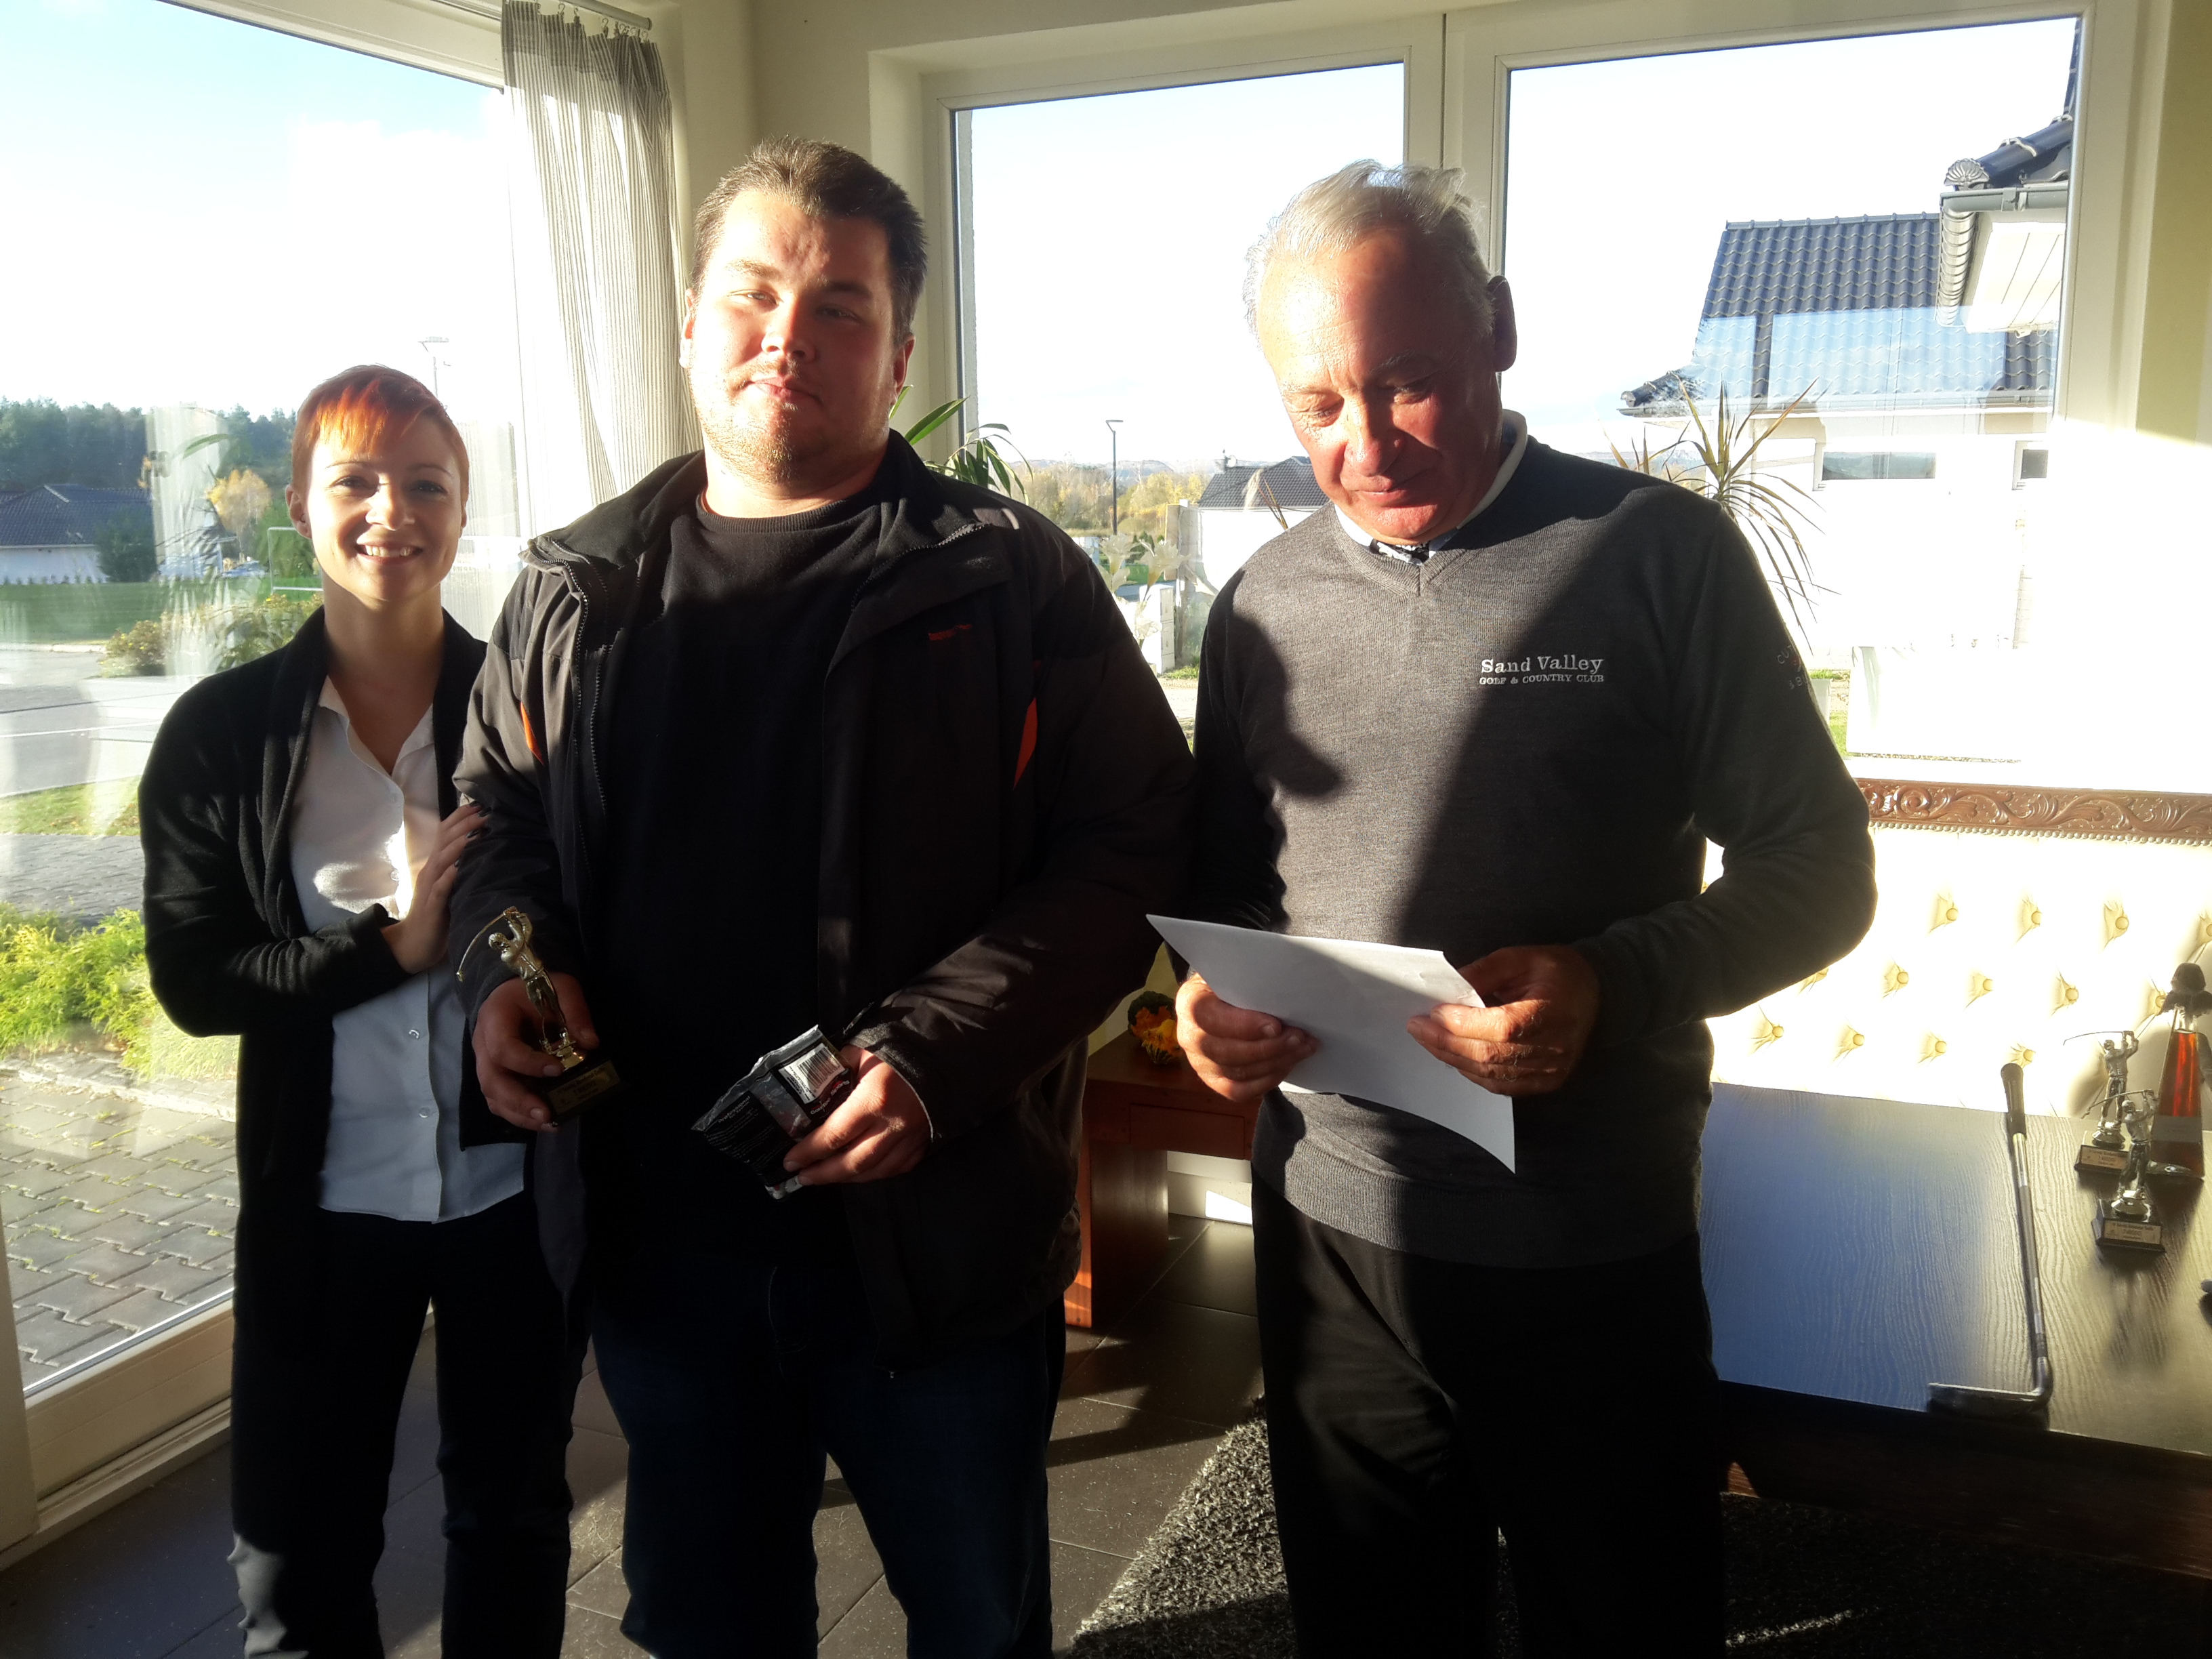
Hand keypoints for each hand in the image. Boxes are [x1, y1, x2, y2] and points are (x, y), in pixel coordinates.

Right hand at [382, 804, 480, 973]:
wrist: (414, 944)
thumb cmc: (439, 914)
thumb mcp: (452, 886)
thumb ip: (462, 867)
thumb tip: (485, 848)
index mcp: (436, 864)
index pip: (445, 833)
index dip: (461, 817)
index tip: (480, 804)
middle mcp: (431, 871)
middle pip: (444, 840)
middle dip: (464, 824)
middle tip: (485, 812)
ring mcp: (430, 888)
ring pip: (442, 860)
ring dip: (458, 845)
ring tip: (475, 833)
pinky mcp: (432, 907)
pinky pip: (439, 888)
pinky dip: (449, 876)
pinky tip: (458, 867)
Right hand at [473, 971, 598, 1132]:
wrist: (513, 990)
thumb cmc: (535, 987)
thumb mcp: (561, 987)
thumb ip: (576, 1011)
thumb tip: (592, 1043)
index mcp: (495, 1018)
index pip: (503, 1047)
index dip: (527, 1063)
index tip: (558, 1069)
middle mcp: (483, 1045)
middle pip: (491, 1080)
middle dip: (518, 1100)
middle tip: (547, 1114)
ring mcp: (485, 1063)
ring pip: (493, 1096)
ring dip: (519, 1114)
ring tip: (550, 1124)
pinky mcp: (494, 1076)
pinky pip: (499, 1101)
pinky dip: (519, 1115)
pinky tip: (543, 1122)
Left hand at [783, 1048, 929, 1184]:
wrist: (941, 1059)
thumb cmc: (896, 1055)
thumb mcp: (860, 1055)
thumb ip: (834, 1072)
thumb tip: (810, 1090)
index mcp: (873, 1100)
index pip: (834, 1135)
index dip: (809, 1152)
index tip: (791, 1161)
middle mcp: (891, 1125)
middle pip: (852, 1162)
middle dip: (823, 1174)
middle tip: (802, 1177)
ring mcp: (908, 1139)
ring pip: (873, 1171)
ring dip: (845, 1179)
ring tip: (823, 1178)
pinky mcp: (921, 1145)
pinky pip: (895, 1169)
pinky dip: (873, 1175)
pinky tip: (858, 1173)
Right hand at [1176, 972, 1316, 1103]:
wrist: (1220, 1002)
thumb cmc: (1232, 985)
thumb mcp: (1234, 974)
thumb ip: (1249, 983)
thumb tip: (1282, 992)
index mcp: (1190, 1002)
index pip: (1211, 1019)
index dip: (1244, 1025)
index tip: (1276, 1026)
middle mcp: (1189, 1036)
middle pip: (1228, 1051)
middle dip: (1270, 1047)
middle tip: (1300, 1037)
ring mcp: (1199, 1063)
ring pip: (1238, 1072)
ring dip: (1276, 1062)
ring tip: (1303, 1048)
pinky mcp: (1213, 1081)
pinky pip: (1240, 1091)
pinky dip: (1267, 1081)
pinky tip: (1287, 1064)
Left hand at [1407, 945, 1600, 1096]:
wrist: (1594, 992)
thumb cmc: (1556, 971)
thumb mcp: (1520, 957)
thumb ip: (1483, 972)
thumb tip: (1446, 990)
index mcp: (1553, 1011)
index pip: (1502, 1027)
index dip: (1463, 1024)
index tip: (1431, 1013)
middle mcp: (1556, 1047)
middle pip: (1491, 1055)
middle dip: (1446, 1042)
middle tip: (1416, 1028)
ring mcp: (1553, 1070)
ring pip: (1492, 1074)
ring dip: (1453, 1058)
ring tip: (1427, 1040)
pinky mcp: (1547, 1081)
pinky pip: (1502, 1085)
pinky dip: (1473, 1072)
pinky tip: (1454, 1055)